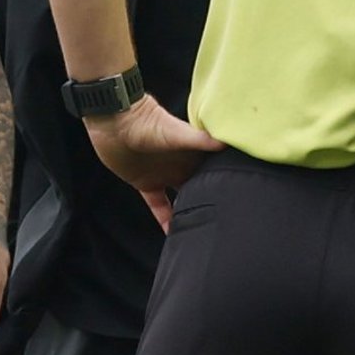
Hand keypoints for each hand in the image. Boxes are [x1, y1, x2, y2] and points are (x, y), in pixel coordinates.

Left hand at [84, 94, 223, 227]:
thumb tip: (226, 143)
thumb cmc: (146, 121)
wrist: (114, 122)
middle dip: (210, 200)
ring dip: (189, 212)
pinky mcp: (147, 183)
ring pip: (182, 198)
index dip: (226, 181)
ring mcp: (165, 175)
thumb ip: (200, 139)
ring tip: (200, 230)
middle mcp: (183, 165)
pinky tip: (171, 233)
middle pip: (200, 186)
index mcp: (194, 152)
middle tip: (224, 220)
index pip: (215, 169)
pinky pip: (158, 205)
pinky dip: (164, 218)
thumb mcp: (177, 132)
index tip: (240, 198)